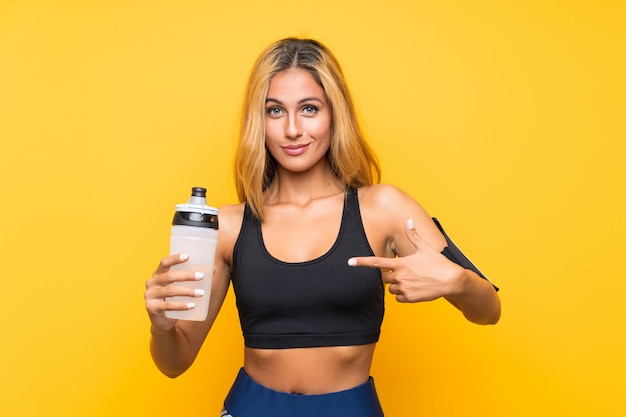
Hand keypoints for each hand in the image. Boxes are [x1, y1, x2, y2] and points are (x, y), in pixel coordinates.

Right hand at [144, 254, 205, 330]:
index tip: (188, 256)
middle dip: (187, 275)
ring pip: (170, 291)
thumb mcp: (180, 286)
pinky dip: (181, 305)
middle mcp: (152, 282)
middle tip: (201, 276)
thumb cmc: (173, 299)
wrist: (163, 321)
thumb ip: (192, 277)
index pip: (164, 263)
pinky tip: (192, 305)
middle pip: (169, 276)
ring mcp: (150, 295)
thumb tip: (213, 269)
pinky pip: (168, 306)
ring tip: (201, 293)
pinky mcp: (152, 307)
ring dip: (187, 291)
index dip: (175, 258)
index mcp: (158, 274)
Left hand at [348, 219, 463, 302]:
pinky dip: (403, 295)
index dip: (362, 262)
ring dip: (397, 286)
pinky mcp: (409, 298)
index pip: (376, 263)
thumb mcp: (425, 248)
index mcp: (400, 264)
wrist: (451, 280)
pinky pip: (399, 298)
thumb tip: (409, 221)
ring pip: (391, 289)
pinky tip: (415, 288)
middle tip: (406, 272)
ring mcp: (404, 288)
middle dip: (391, 276)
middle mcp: (399, 277)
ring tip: (413, 280)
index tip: (350, 262)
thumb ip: (413, 235)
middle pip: (384, 278)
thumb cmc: (438, 263)